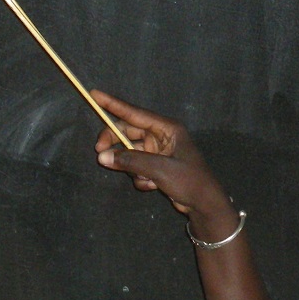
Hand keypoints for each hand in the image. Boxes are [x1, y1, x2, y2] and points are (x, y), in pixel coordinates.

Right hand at [91, 90, 236, 232]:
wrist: (204, 204)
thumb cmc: (189, 181)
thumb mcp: (159, 169)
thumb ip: (130, 160)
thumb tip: (102, 156)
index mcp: (168, 128)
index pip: (134, 113)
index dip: (113, 104)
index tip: (94, 95)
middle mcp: (162, 136)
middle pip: (128, 132)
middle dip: (115, 143)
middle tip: (99, 152)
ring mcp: (158, 151)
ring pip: (130, 152)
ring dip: (131, 167)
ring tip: (145, 179)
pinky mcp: (156, 166)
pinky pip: (137, 166)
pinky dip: (140, 177)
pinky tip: (153, 186)